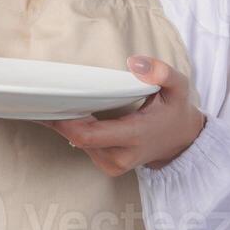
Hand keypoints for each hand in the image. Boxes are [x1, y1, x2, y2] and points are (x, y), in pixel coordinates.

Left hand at [39, 56, 206, 175]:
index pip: (89, 136)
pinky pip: (86, 148)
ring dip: (70, 125)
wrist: (182, 141)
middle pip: (78, 140)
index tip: (54, 103)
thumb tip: (135, 62)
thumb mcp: (178, 87)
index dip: (67, 122)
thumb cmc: (175, 111)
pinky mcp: (109, 166)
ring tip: (62, 104)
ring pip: (80, 144)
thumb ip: (162, 72)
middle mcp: (122, 156)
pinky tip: (78, 117)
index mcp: (135, 136)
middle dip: (61, 120)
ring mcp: (114, 164)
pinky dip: (79, 132)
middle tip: (47, 98)